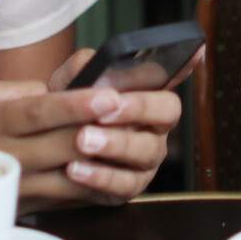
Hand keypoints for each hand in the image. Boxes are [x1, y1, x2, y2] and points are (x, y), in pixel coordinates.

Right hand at [0, 78, 129, 208]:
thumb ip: (22, 94)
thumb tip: (64, 93)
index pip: (40, 112)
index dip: (76, 105)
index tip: (108, 95)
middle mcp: (5, 156)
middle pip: (64, 146)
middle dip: (104, 131)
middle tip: (138, 115)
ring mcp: (15, 186)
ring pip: (71, 176)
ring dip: (106, 160)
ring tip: (136, 141)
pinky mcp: (21, 206)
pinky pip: (66, 198)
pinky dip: (94, 184)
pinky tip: (118, 170)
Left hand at [39, 46, 199, 202]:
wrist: (47, 149)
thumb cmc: (67, 110)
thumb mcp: (69, 83)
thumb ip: (82, 67)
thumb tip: (94, 62)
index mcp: (146, 95)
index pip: (173, 77)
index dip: (185, 66)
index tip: (193, 52)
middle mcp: (155, 127)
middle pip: (167, 113)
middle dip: (139, 108)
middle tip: (106, 109)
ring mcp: (146, 159)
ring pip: (146, 151)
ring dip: (115, 144)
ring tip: (83, 139)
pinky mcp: (129, 187)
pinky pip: (123, 184)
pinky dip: (99, 176)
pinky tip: (75, 168)